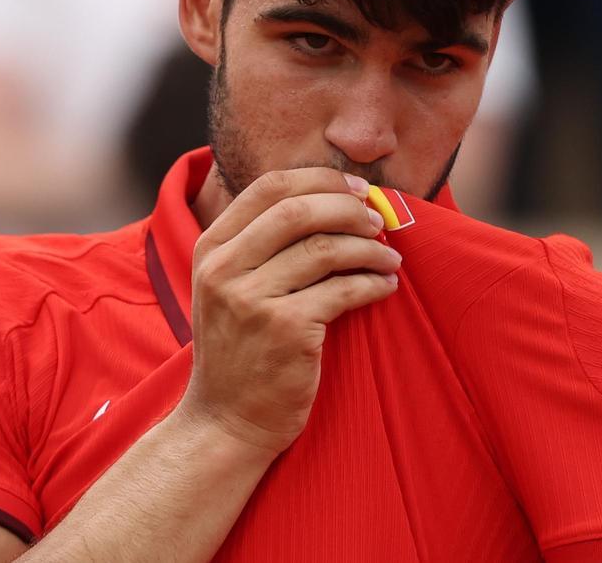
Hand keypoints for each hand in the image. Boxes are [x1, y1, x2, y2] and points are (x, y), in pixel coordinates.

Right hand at [177, 168, 401, 455]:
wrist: (225, 422)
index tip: (357, 189)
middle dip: (350, 209)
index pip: (270, 187)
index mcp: (212, 247)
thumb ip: (260, 244)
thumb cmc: (239, 350)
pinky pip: (343, 290)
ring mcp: (252, 299)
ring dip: (369, 249)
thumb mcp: (227, 287)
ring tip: (389, 260)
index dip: (322, 179)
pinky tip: (385, 287)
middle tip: (380, 222)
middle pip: (299, 211)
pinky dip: (373, 284)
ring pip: (326, 249)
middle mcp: (225, 268)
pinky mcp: (286, 330)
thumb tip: (330, 199)